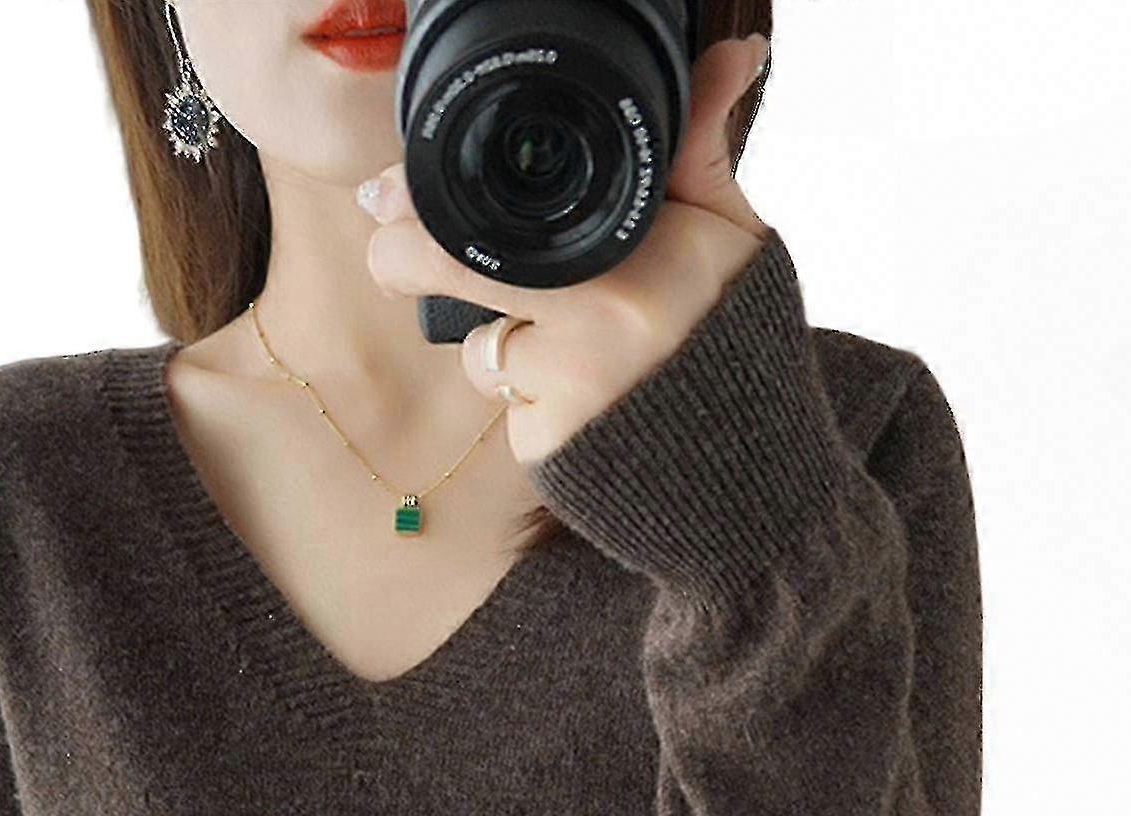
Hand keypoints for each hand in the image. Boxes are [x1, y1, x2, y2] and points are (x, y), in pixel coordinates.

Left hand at [360, 32, 773, 467]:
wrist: (748, 450)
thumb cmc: (731, 328)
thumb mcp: (727, 229)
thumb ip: (700, 144)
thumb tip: (734, 51)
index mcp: (628, 256)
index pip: (492, 218)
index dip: (419, 205)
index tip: (382, 196)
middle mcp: (591, 323)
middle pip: (447, 275)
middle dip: (405, 260)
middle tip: (395, 250)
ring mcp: (564, 391)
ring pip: (481, 351)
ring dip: (500, 344)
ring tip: (566, 345)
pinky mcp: (546, 446)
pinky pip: (506, 409)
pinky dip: (528, 400)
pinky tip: (576, 398)